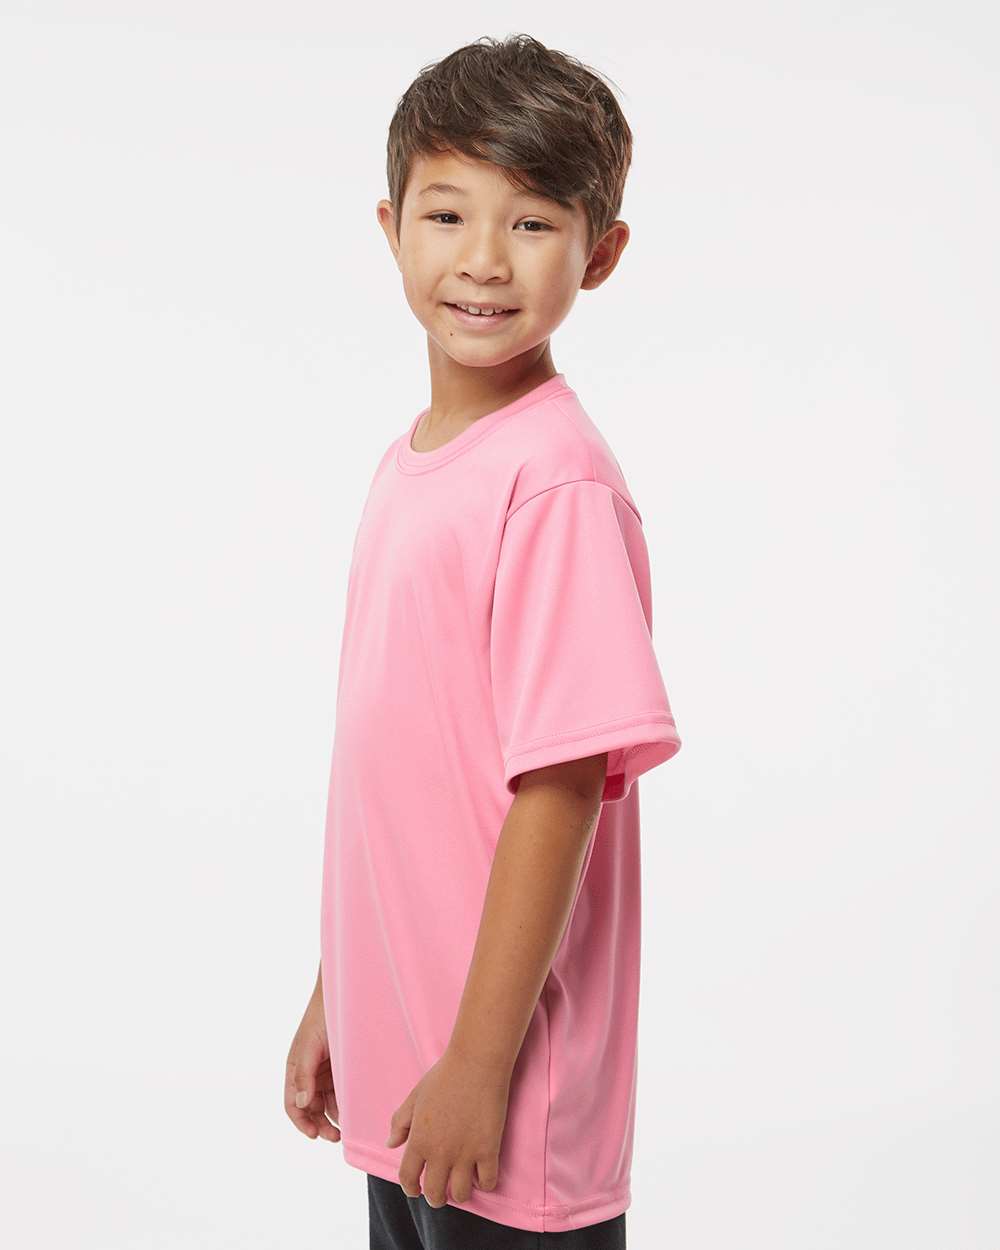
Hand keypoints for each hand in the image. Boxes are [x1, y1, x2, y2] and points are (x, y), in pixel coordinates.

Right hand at [285, 979, 340, 1142]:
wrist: (341, 996)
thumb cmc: (321, 1018)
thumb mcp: (310, 1046)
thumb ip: (305, 1075)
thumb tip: (302, 1103)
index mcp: (295, 1070)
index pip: (293, 1105)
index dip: (302, 1122)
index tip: (315, 1134)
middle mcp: (308, 1074)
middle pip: (310, 1109)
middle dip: (320, 1124)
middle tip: (336, 1136)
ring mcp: (324, 1072)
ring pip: (325, 1103)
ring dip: (332, 1117)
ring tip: (345, 1127)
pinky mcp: (339, 1068)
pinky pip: (339, 1091)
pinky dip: (342, 1103)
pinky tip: (352, 1110)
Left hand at [386, 1045, 509, 1206]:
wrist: (476, 1062)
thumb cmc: (444, 1076)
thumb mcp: (415, 1096)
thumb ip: (400, 1122)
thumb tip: (391, 1144)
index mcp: (419, 1139)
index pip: (407, 1178)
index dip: (410, 1188)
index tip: (415, 1190)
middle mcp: (440, 1152)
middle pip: (435, 1193)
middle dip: (436, 1197)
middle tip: (440, 1192)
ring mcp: (465, 1153)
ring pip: (460, 1194)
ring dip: (459, 1193)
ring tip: (461, 1184)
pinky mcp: (488, 1149)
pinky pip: (487, 1182)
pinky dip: (485, 1183)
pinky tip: (482, 1174)